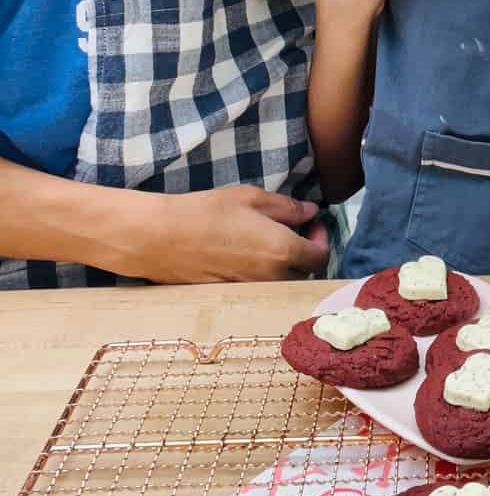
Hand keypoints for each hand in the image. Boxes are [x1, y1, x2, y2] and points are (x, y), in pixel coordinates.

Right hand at [121, 186, 329, 282]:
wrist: (161, 239)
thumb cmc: (207, 212)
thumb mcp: (251, 198)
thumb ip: (286, 208)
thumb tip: (310, 212)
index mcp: (282, 251)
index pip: (321, 257)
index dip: (321, 239)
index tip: (310, 224)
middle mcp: (272, 278)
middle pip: (304, 274)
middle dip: (304, 254)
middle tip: (292, 232)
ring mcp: (252, 292)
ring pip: (282, 284)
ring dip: (285, 267)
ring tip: (267, 244)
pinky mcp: (232, 297)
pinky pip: (260, 290)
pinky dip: (262, 277)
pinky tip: (245, 257)